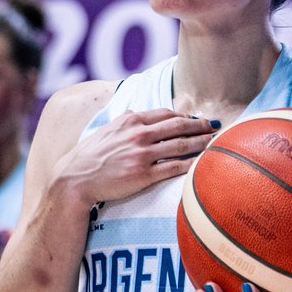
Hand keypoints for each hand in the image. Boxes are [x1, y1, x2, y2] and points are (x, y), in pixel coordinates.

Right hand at [53, 108, 214, 208]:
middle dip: (200, 125)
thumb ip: (124, 120)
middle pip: (178, 126)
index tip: (196, 118)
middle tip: (214, 126)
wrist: (76, 178)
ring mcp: (142, 154)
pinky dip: (191, 164)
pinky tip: (202, 163)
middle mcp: (139, 134)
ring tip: (215, 142)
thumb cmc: (90, 155)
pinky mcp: (144, 174)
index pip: (166, 113)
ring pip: (181, 145)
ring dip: (201, 142)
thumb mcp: (107, 130)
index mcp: (131, 120)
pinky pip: (174, 167)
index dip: (185, 115)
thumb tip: (135, 113)